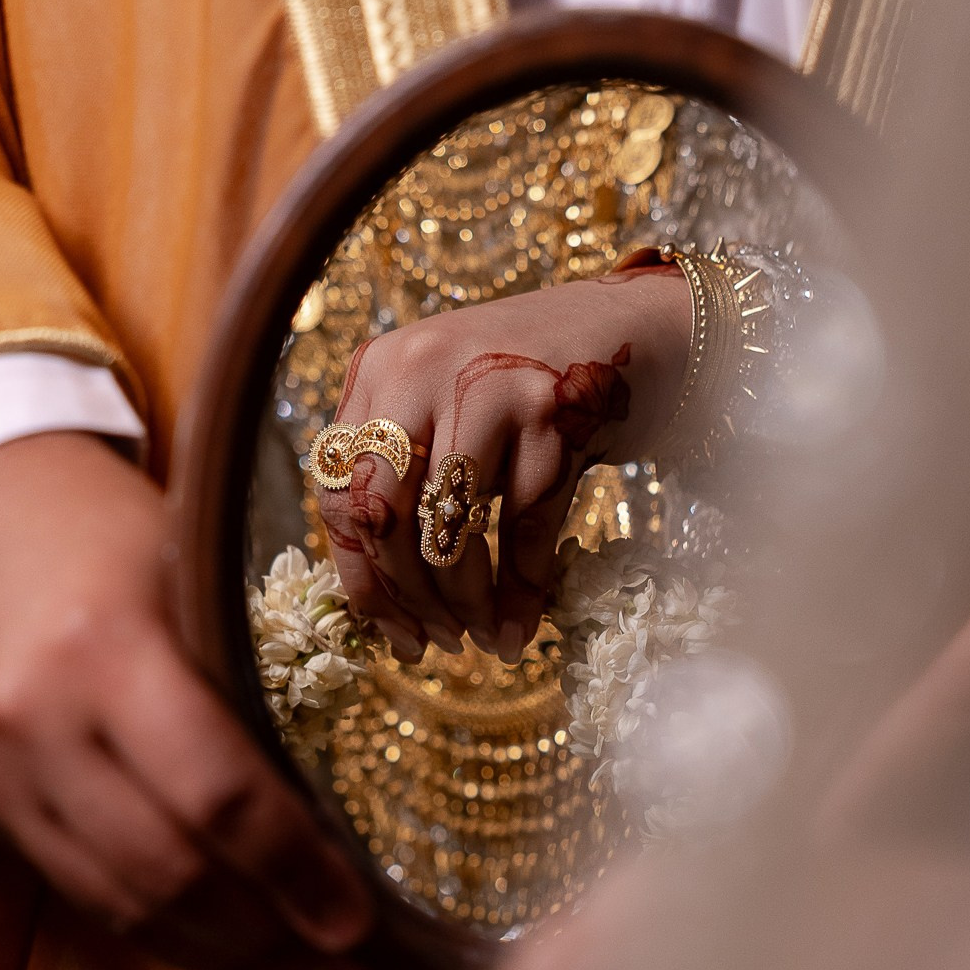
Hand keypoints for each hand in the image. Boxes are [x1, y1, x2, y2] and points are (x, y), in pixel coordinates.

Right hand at [0, 430, 371, 969]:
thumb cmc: (99, 525)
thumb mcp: (188, 567)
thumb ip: (251, 669)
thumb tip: (361, 783)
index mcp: (108, 647)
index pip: (218, 794)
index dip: (294, 871)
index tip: (359, 919)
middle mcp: (41, 720)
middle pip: (169, 871)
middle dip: (267, 937)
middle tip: (345, 966)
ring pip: (122, 903)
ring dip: (220, 957)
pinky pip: (81, 892)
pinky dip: (160, 931)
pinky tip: (225, 946)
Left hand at [315, 266, 689, 661]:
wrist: (633, 328)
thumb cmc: (530, 387)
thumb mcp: (450, 409)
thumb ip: (409, 479)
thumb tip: (385, 608)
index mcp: (378, 371)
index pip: (337, 495)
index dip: (362, 580)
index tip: (395, 631)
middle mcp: (419, 371)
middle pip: (381, 515)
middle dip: (407, 596)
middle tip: (440, 642)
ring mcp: (486, 387)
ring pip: (449, 528)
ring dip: (465, 602)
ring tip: (483, 638)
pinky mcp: (551, 410)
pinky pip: (523, 525)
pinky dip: (523, 586)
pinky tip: (522, 622)